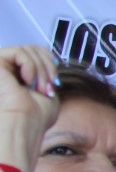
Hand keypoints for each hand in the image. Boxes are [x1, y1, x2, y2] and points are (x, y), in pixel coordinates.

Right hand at [0, 45, 59, 162]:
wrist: (24, 124)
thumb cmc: (35, 116)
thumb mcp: (46, 91)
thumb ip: (45, 73)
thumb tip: (52, 59)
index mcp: (19, 74)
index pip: (38, 52)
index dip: (50, 63)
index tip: (55, 83)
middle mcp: (7, 68)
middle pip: (34, 48)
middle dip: (48, 66)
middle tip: (49, 85)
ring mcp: (1, 66)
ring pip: (28, 49)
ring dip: (41, 68)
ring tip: (39, 87)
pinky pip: (19, 52)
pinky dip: (31, 65)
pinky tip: (28, 82)